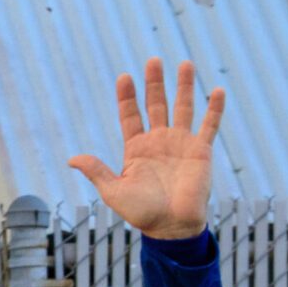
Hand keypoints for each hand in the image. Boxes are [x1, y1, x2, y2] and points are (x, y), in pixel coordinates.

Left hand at [67, 58, 223, 240]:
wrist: (171, 226)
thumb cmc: (141, 212)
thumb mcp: (113, 191)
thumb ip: (97, 171)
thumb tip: (72, 158)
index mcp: (136, 149)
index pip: (130, 116)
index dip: (127, 97)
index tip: (124, 77)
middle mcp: (158, 141)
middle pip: (156, 105)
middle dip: (154, 83)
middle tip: (153, 60)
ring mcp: (181, 143)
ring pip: (183, 108)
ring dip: (184, 86)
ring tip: (184, 63)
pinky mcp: (201, 151)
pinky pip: (209, 125)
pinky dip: (214, 108)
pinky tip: (216, 90)